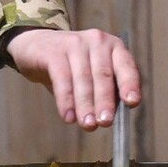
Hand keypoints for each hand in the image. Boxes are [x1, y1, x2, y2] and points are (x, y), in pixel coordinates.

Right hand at [6, 29, 140, 130]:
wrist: (36, 48)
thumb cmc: (72, 69)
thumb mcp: (93, 76)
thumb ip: (106, 92)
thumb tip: (111, 118)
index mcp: (114, 48)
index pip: (127, 67)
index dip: (130, 85)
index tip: (132, 103)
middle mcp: (98, 41)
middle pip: (103, 75)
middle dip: (105, 101)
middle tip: (105, 122)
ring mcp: (75, 43)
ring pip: (83, 79)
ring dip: (86, 105)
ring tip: (88, 125)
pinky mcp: (54, 51)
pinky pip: (62, 78)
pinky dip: (66, 100)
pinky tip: (68, 117)